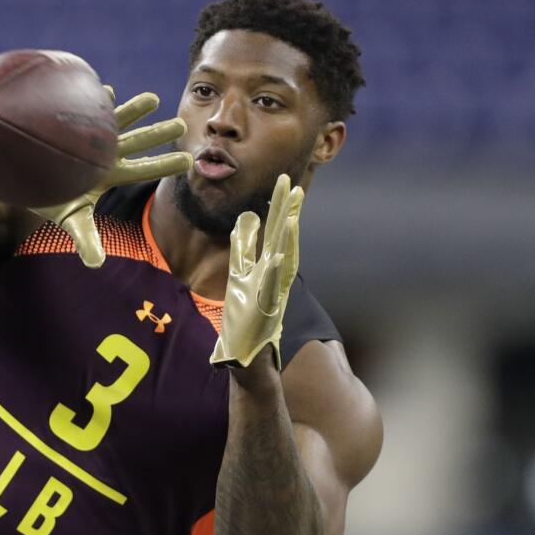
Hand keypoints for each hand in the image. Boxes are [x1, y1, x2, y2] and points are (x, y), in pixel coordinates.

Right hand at [29, 87, 191, 267]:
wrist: (26, 177)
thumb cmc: (51, 198)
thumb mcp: (70, 219)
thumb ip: (85, 239)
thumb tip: (96, 264)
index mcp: (110, 173)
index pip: (143, 169)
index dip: (164, 165)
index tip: (189, 161)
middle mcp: (104, 152)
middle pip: (137, 142)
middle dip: (158, 133)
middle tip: (183, 124)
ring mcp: (88, 134)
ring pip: (116, 120)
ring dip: (134, 110)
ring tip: (154, 99)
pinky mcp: (70, 121)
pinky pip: (84, 107)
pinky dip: (96, 101)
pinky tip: (106, 92)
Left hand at [210, 174, 303, 369]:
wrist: (247, 353)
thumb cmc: (245, 315)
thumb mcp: (240, 274)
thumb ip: (243, 247)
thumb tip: (246, 218)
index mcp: (267, 265)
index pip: (274, 231)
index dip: (279, 206)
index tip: (284, 181)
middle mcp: (274, 276)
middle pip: (282, 239)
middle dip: (287, 213)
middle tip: (294, 186)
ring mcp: (273, 292)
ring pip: (283, 260)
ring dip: (287, 239)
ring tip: (291, 217)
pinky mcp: (266, 310)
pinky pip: (271, 288)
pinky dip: (274, 272)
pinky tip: (276, 257)